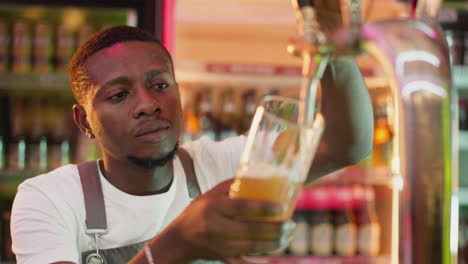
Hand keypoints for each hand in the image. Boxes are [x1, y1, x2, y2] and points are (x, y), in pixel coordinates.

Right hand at [165, 179, 294, 260]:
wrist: (179, 239)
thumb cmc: (197, 212)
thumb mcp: (209, 195)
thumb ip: (230, 186)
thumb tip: (255, 175)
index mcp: (214, 208)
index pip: (242, 207)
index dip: (263, 208)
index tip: (281, 207)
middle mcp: (216, 227)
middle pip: (251, 230)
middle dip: (274, 229)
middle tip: (291, 224)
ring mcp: (220, 245)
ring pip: (252, 246)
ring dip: (274, 242)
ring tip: (288, 235)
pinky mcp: (223, 257)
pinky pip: (245, 260)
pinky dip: (261, 259)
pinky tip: (275, 252)